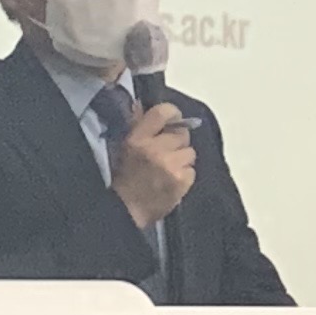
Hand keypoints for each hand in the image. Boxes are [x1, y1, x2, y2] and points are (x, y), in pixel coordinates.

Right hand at [112, 100, 197, 225]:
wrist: (126, 210)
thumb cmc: (123, 178)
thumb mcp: (123, 147)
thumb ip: (137, 125)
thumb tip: (142, 104)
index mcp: (138, 138)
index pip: (163, 112)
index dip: (172, 114)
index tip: (173, 119)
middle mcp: (156, 148)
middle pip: (182, 133)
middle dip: (177, 141)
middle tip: (167, 150)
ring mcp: (171, 165)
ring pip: (190, 151)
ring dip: (182, 158)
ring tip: (169, 167)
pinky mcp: (182, 181)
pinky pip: (192, 170)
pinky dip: (184, 174)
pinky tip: (172, 180)